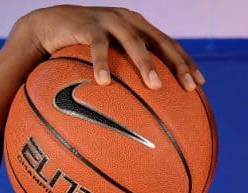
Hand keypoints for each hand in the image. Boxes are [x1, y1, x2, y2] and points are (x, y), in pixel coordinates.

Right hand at [13, 5, 204, 89]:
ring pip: (133, 41)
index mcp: (137, 28)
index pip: (168, 45)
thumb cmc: (80, 51)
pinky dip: (102, 63)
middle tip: (189, 88)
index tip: (200, 85)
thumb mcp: (107, 61)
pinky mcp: (86, 23)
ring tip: (155, 86)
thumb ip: (125, 78)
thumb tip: (143, 118)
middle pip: (160, 41)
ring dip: (146, 64)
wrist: (46, 26)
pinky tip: (104, 82)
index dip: (185, 62)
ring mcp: (108, 20)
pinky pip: (97, 46)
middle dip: (176, 64)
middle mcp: (128, 21)